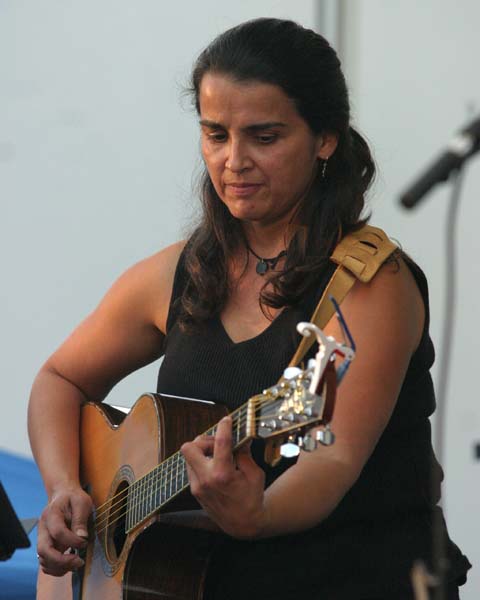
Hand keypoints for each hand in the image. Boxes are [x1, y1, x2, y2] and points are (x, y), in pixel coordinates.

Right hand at [37, 485, 92, 575]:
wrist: (63, 495)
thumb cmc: (74, 498)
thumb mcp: (82, 502)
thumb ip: (81, 519)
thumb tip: (82, 538)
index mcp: (52, 514)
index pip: (57, 532)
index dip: (72, 541)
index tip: (85, 542)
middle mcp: (43, 528)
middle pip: (44, 550)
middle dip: (61, 560)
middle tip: (79, 562)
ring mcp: (42, 538)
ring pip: (43, 560)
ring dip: (59, 567)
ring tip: (76, 564)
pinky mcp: (46, 545)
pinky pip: (46, 563)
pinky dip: (56, 568)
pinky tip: (70, 564)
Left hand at [181, 416, 267, 538]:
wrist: (242, 524)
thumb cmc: (252, 498)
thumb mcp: (255, 474)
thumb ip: (245, 454)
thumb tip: (241, 437)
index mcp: (223, 475)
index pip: (220, 442)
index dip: (223, 426)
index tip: (227, 420)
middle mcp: (206, 480)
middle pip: (189, 447)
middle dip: (203, 440)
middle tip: (217, 444)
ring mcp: (197, 486)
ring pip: (188, 456)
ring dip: (201, 450)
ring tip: (217, 455)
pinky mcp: (195, 490)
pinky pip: (191, 467)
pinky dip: (201, 461)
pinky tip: (215, 466)